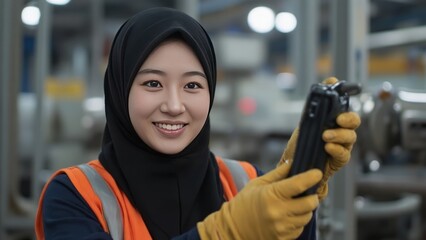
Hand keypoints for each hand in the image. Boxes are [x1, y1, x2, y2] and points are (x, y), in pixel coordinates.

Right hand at [197, 163, 321, 239]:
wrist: (233, 228)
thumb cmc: (244, 203)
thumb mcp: (258, 184)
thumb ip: (277, 174)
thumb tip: (292, 163)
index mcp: (271, 195)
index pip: (298, 184)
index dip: (311, 177)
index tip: (317, 173)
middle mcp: (278, 212)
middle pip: (309, 203)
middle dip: (313, 197)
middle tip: (309, 193)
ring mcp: (281, 227)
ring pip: (307, 217)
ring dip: (306, 210)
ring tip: (295, 205)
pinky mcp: (283, 238)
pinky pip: (300, 228)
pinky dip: (298, 221)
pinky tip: (288, 216)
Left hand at [278, 77, 360, 199]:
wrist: (294, 164)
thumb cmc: (302, 141)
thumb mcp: (306, 120)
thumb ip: (318, 102)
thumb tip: (330, 80)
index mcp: (335, 121)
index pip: (346, 108)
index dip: (347, 101)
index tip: (341, 97)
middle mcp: (341, 131)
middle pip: (353, 122)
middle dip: (348, 119)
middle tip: (339, 119)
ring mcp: (342, 146)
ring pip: (350, 137)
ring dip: (339, 134)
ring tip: (326, 136)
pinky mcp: (339, 160)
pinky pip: (343, 154)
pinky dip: (336, 149)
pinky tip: (327, 147)